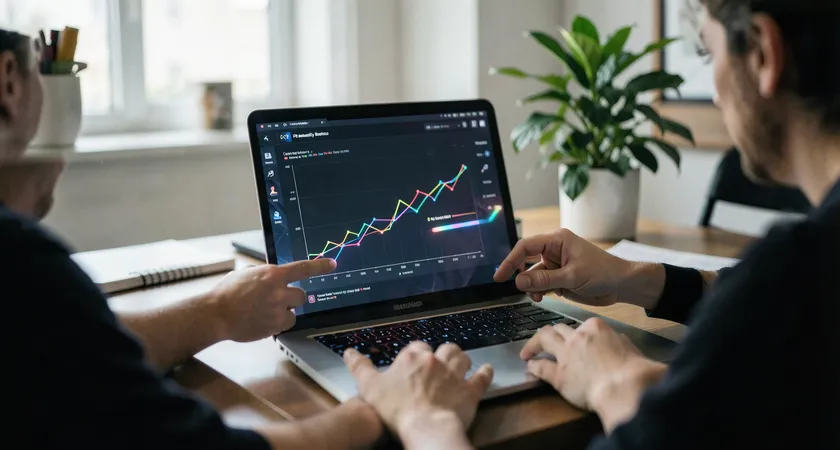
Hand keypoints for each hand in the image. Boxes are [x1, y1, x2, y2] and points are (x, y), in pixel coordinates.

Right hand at [209, 259, 335, 341]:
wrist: (216, 314)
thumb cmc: (226, 293)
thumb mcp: (246, 273)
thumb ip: (263, 274)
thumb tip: (271, 277)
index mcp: (272, 274)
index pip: (303, 268)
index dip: (320, 266)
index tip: (332, 265)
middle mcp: (279, 291)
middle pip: (301, 296)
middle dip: (292, 298)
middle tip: (277, 300)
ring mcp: (278, 309)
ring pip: (294, 312)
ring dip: (285, 312)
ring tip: (265, 312)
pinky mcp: (275, 326)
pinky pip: (286, 324)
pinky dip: (278, 324)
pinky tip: (263, 321)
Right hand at [344, 342, 492, 442]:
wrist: (425, 426)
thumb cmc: (396, 409)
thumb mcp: (370, 387)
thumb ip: (360, 367)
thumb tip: (349, 352)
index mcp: (412, 357)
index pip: (416, 346)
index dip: (416, 353)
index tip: (414, 362)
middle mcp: (435, 361)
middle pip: (443, 348)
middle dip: (442, 353)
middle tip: (438, 362)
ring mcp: (455, 374)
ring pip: (461, 357)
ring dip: (461, 358)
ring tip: (459, 363)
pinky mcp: (470, 391)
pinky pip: (481, 378)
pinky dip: (485, 373)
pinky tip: (486, 371)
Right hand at [494, 228, 638, 304]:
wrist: (621, 285)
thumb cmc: (602, 273)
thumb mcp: (572, 277)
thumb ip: (544, 279)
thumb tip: (518, 281)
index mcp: (557, 240)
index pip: (526, 246)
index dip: (511, 260)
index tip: (500, 276)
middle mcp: (554, 249)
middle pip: (526, 260)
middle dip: (522, 275)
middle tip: (519, 289)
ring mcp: (556, 264)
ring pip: (533, 275)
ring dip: (531, 286)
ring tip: (537, 297)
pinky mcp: (559, 277)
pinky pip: (541, 283)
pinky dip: (538, 291)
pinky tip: (542, 297)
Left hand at [521, 318, 664, 415]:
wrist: (624, 386)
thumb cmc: (632, 368)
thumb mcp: (629, 347)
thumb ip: (618, 341)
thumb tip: (617, 340)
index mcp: (595, 328)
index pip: (583, 326)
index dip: (578, 333)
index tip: (576, 338)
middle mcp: (577, 337)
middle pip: (559, 328)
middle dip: (551, 332)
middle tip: (545, 338)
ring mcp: (566, 355)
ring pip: (544, 339)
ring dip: (534, 343)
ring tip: (527, 350)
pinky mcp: (559, 375)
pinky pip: (541, 367)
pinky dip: (534, 366)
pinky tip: (530, 368)